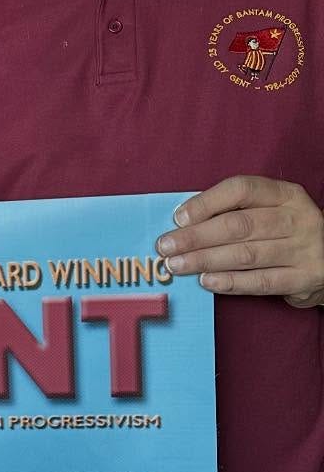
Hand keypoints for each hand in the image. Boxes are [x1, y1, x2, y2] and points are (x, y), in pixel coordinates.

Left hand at [157, 176, 323, 307]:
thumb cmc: (286, 231)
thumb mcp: (272, 209)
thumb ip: (237, 210)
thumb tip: (184, 222)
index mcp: (286, 194)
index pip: (242, 189)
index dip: (207, 202)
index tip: (178, 217)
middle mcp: (297, 218)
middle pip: (239, 225)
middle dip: (196, 236)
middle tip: (165, 246)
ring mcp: (304, 249)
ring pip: (247, 254)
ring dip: (206, 260)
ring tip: (177, 265)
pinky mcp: (305, 278)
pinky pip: (262, 281)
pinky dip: (231, 282)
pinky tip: (207, 281)